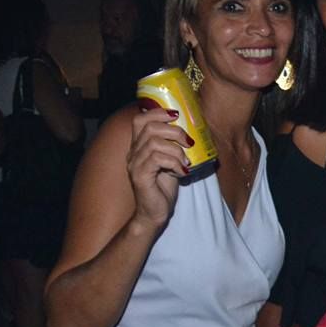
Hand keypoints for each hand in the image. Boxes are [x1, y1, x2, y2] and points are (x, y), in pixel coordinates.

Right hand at [128, 107, 191, 230]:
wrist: (155, 213)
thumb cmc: (163, 188)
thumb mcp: (171, 162)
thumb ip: (174, 148)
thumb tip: (192, 134)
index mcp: (138, 147)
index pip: (140, 120)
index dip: (158, 112)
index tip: (176, 115)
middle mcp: (133, 153)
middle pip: (149, 127)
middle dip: (174, 131)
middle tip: (189, 142)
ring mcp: (135, 164)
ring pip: (154, 143)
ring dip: (176, 150)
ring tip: (186, 162)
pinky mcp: (140, 176)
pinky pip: (157, 159)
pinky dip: (174, 163)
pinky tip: (182, 172)